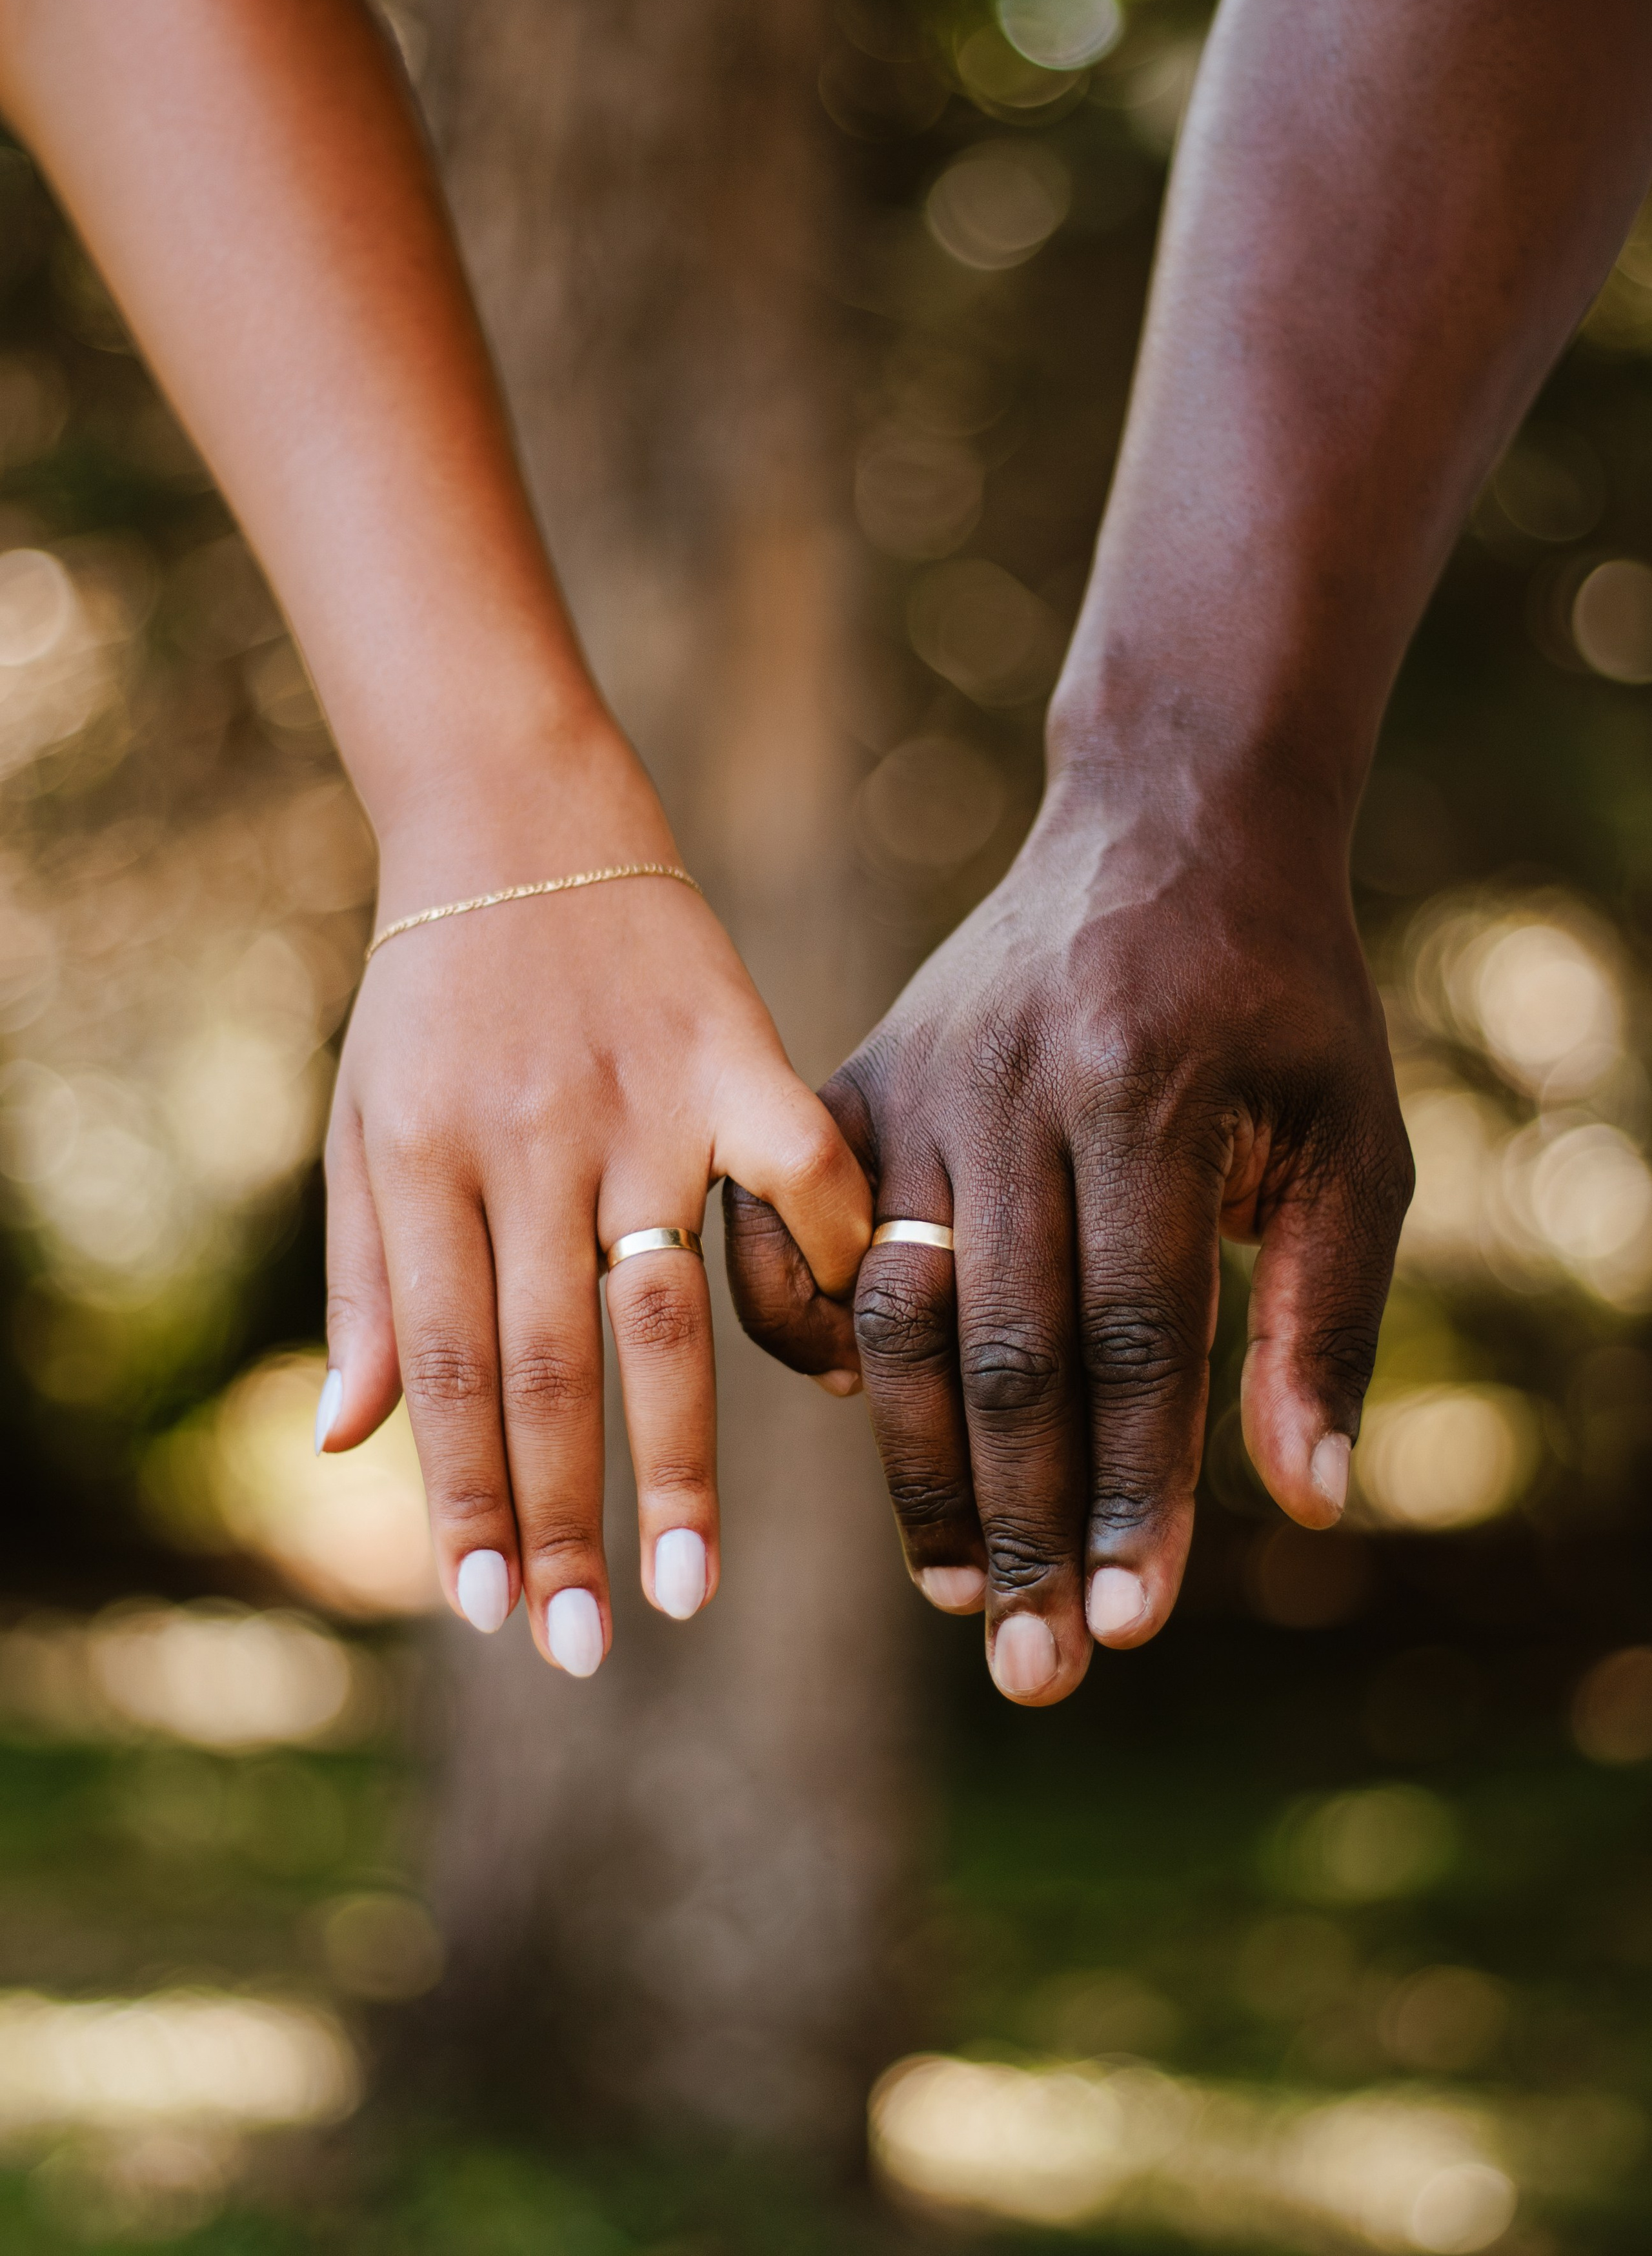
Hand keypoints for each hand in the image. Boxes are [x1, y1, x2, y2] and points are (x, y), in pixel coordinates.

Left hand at [320, 733, 870, 1674]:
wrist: (514, 812)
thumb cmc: (431, 990)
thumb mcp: (362, 1124)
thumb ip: (363, 1283)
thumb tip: (347, 1447)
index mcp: (422, 1164)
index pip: (448, 1369)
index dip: (465, 1500)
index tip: (489, 1614)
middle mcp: (525, 1145)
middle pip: (546, 1367)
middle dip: (563, 1522)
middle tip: (586, 1647)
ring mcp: (637, 1103)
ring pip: (657, 1310)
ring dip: (676, 1461)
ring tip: (692, 1586)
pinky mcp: (734, 1055)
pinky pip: (795, 1173)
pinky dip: (822, 1263)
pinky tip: (840, 1370)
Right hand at [727, 765, 1411, 1705]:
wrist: (1168, 830)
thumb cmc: (1281, 1003)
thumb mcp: (1356, 1136)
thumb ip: (1331, 1314)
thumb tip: (1307, 1502)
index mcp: (1155, 1094)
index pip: (1140, 1334)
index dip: (1135, 1490)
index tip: (1132, 1626)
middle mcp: (1018, 1088)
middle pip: (1009, 1347)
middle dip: (1023, 1523)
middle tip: (1034, 1671)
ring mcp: (918, 1080)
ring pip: (896, 1308)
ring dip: (920, 1466)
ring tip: (953, 1590)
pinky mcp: (852, 1077)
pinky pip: (794, 1232)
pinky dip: (807, 1333)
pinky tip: (860, 1419)